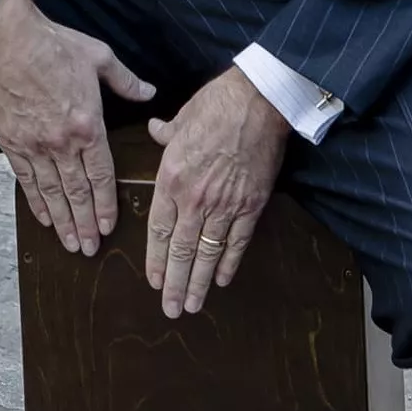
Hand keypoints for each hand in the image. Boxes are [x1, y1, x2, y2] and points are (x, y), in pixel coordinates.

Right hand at [0, 0, 154, 255]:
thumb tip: (148, 92)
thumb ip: (126, 81)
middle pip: (77, 193)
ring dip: (62, 221)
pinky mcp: (12, 142)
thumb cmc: (55, 45)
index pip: (101, 175)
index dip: (106, 204)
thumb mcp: (99, 57)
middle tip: (90, 249)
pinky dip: (34, 201)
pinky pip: (25, 179)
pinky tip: (42, 218)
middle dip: (86, 224)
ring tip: (70, 244)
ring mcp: (35, 145)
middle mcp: (63, 143)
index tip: (109, 226)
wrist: (8, 40)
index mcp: (89, 125)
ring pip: (52, 193)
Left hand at [146, 68, 288, 316]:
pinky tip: (221, 281)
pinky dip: (229, 263)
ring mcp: (224, 205)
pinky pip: (237, 242)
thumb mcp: (181, 118)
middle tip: (169, 309)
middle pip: (180, 250)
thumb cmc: (217, 104)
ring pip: (207, 253)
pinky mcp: (251, 205)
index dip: (155, 259)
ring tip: (191, 306)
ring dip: (198, 282)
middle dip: (174, 283)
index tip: (152, 281)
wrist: (259, 101)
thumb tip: (155, 130)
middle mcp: (194, 199)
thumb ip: (165, 134)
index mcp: (170, 179)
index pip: (158, 230)